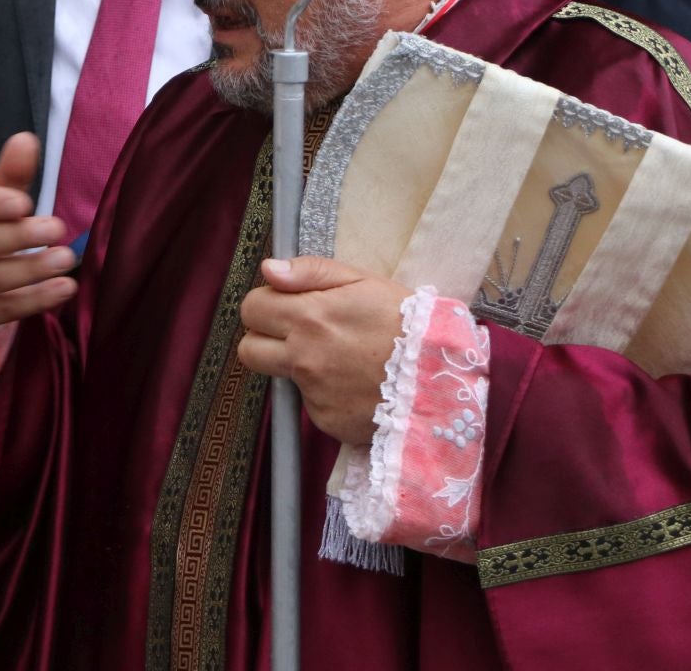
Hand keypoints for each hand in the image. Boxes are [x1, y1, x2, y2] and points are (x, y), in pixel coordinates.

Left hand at [237, 256, 412, 446]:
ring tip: (333, 358)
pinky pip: (311, 404)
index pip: (251, 309)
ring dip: (294, 366)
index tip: (286, 305)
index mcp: (309, 317)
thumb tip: (268, 269)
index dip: (266, 304)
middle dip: (264, 339)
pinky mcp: (326, 421)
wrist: (441, 377)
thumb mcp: (363, 281)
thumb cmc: (406, 322)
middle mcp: (303, 357)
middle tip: (297, 334)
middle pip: (248, 350)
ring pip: (278, 377)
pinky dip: (326, 394)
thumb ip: (310, 271)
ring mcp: (313, 393)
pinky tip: (353, 383)